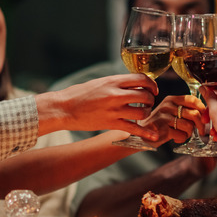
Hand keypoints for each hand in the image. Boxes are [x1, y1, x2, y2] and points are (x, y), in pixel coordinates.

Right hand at [36, 74, 158, 138]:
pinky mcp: (110, 124)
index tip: (152, 89)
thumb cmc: (80, 94)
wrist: (63, 108)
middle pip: (145, 95)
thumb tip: (133, 84)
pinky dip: (145, 134)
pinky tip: (153, 138)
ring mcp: (113, 110)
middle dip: (150, 100)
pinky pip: (133, 129)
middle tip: (147, 103)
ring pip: (142, 112)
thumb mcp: (100, 82)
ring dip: (146, 114)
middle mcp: (115, 94)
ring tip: (142, 114)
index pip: (141, 79)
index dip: (151, 84)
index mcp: (113, 81)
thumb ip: (117, 83)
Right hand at [140, 94, 205, 146]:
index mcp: (172, 99)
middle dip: (200, 125)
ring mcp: (164, 117)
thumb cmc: (160, 123)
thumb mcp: (170, 111)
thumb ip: (185, 110)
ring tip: (182, 134)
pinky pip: (181, 135)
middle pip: (194, 114)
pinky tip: (175, 138)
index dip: (202, 109)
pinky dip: (181, 139)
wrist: (141, 132)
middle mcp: (168, 106)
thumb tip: (204, 115)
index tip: (205, 117)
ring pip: (189, 126)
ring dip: (189, 133)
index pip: (193, 99)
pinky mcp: (162, 129)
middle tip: (201, 131)